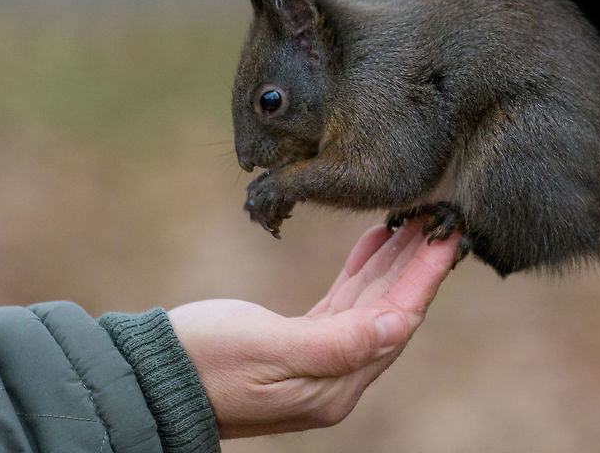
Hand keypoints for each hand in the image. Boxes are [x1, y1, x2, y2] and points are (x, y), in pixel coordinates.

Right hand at [168, 219, 460, 437]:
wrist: (150, 377)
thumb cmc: (202, 360)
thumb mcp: (267, 348)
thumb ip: (337, 342)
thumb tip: (400, 326)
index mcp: (334, 384)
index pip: (396, 322)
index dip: (424, 277)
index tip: (449, 236)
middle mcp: (334, 378)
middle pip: (390, 311)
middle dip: (417, 264)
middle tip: (442, 217)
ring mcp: (317, 363)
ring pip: (370, 304)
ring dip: (393, 263)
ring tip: (416, 221)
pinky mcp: (297, 343)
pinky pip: (344, 305)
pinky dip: (361, 272)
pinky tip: (375, 243)